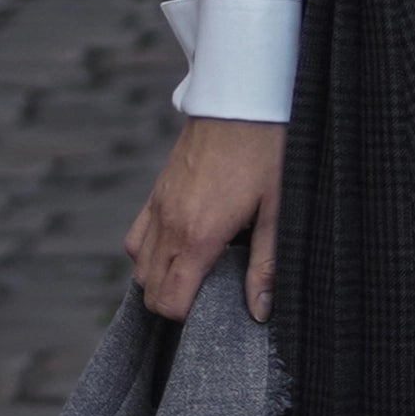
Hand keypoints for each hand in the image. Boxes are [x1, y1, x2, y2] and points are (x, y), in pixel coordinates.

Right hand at [125, 115, 287, 323]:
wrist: (242, 99)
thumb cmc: (267, 152)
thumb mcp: (278, 211)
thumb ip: (266, 265)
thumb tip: (258, 311)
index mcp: (198, 235)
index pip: (169, 300)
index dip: (187, 315)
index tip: (215, 309)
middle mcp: (169, 224)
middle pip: (149, 290)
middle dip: (173, 302)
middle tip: (209, 296)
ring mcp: (157, 206)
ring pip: (138, 265)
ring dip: (160, 278)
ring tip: (196, 275)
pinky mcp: (156, 192)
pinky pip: (137, 237)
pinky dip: (150, 252)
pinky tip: (180, 248)